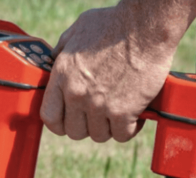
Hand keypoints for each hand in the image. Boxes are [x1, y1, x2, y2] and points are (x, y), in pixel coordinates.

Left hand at [41, 5, 172, 142]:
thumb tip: (55, 60)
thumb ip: (62, 51)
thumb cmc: (114, 24)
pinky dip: (130, 128)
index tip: (70, 121)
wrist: (145, 26)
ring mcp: (99, 105)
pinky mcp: (123, 112)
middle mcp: (77, 93)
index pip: (49, 117)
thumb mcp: (77, 31)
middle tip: (101, 113)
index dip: (59, 124)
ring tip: (119, 110)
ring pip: (99, 135)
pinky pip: (122, 135)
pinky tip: (135, 114)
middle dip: (88, 125)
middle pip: (75, 131)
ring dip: (110, 126)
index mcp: (62, 75)